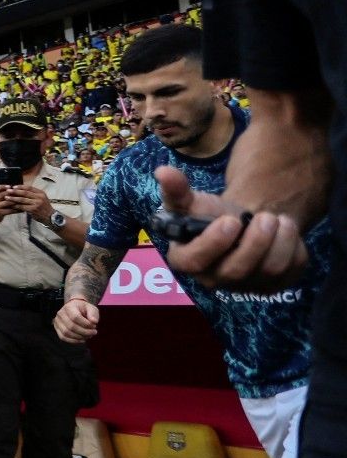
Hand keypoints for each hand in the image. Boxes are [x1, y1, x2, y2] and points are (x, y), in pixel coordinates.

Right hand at [0, 185, 20, 225]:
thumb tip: (10, 189)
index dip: (2, 187)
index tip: (9, 186)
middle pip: (2, 194)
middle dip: (11, 193)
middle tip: (19, 192)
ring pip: (7, 202)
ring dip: (15, 201)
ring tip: (23, 200)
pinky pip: (9, 211)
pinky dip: (16, 210)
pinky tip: (21, 210)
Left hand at [7, 185, 51, 221]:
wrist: (50, 217)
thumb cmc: (44, 207)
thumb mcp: (41, 198)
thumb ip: (33, 194)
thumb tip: (21, 190)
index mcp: (41, 193)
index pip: (29, 187)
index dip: (20, 187)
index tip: (13, 186)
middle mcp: (39, 197)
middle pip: (25, 193)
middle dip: (15, 191)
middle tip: (7, 190)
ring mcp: (36, 203)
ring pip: (22, 199)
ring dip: (13, 198)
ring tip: (6, 197)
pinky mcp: (33, 210)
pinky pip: (22, 207)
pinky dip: (16, 206)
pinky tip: (11, 205)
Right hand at [54, 297, 98, 343]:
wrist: (74, 308)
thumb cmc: (83, 309)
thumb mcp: (91, 308)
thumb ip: (93, 314)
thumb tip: (94, 321)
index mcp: (69, 307)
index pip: (75, 317)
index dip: (86, 324)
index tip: (94, 326)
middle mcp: (61, 314)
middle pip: (71, 326)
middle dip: (84, 332)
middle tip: (93, 332)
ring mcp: (57, 322)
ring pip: (66, 333)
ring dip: (79, 337)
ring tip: (88, 336)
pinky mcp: (57, 329)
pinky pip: (63, 337)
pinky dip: (74, 341)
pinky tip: (82, 339)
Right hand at [156, 166, 309, 291]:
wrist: (242, 226)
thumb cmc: (210, 217)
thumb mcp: (191, 202)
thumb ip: (176, 189)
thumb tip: (162, 171)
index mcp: (186, 260)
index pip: (194, 261)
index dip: (214, 242)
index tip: (231, 220)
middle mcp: (213, 279)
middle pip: (236, 270)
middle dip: (255, 240)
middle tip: (265, 217)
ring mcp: (244, 286)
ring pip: (269, 270)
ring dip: (279, 239)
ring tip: (277, 219)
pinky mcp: (273, 286)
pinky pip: (291, 270)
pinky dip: (294, 246)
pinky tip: (284, 232)